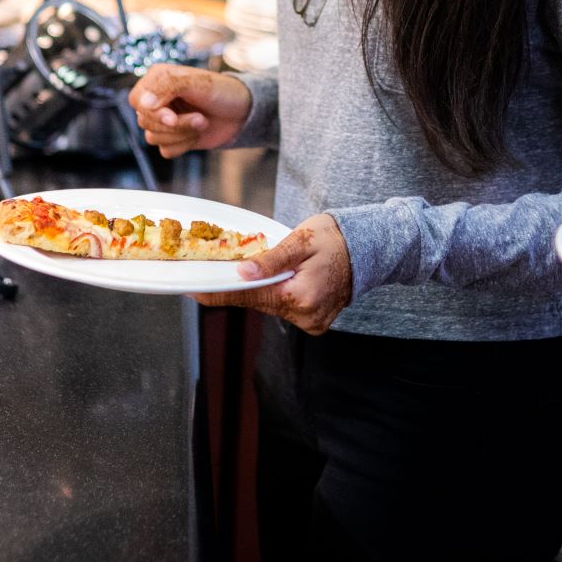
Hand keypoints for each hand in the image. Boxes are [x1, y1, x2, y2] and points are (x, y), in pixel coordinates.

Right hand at [128, 64, 251, 157]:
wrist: (242, 112)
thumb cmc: (221, 91)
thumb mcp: (196, 82)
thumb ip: (168, 86)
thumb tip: (143, 103)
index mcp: (157, 79)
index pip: (137, 100)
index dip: (152, 113)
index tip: (172, 117)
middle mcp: (157, 99)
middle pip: (145, 122)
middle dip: (176, 125)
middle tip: (200, 118)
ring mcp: (163, 120)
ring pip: (153, 138)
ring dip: (182, 134)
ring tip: (202, 122)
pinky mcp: (172, 138)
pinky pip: (165, 151)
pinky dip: (183, 146)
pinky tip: (197, 134)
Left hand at [194, 213, 352, 333]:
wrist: (368, 249)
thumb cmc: (334, 239)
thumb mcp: (301, 240)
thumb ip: (271, 260)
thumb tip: (242, 273)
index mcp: (300, 296)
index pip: (249, 297)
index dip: (218, 293)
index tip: (193, 291)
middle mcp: (305, 316)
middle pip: (258, 302)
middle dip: (242, 285)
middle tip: (225, 267)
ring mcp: (311, 322)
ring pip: (270, 305)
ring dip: (263, 289)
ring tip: (262, 268)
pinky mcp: (314, 322)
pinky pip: (284, 308)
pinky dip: (278, 294)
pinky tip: (284, 279)